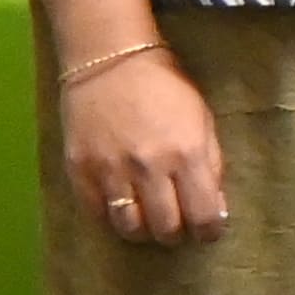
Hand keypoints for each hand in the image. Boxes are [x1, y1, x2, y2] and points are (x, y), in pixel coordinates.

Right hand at [59, 49, 230, 249]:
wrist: (110, 59)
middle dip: (177, 235)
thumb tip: (214, 210)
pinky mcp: (80, 169)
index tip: (208, 231)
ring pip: (130, 228)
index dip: (209, 232)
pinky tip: (122, 208)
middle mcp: (149, 166)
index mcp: (187, 153)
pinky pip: (97, 213)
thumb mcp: (203, 121)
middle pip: (166, 229)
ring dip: (144, 232)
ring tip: (149, 222)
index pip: (203, 216)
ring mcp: (111, 169)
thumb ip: (211, 166)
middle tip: (178, 227)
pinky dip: (112, 218)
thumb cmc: (166, 88)